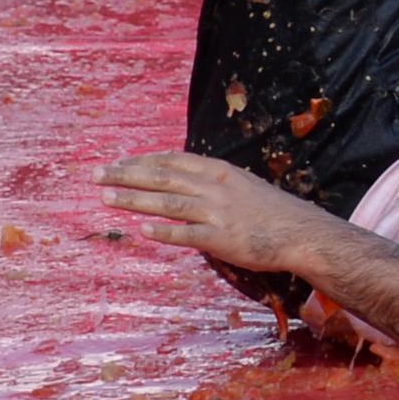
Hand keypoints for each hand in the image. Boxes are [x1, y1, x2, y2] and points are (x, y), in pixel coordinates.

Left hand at [99, 151, 333, 273]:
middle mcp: (214, 188)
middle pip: (163, 177)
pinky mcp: (221, 239)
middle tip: (97, 176)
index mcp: (218, 171)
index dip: (142, 160)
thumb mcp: (242, 185)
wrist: (300, 233)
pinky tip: (142, 230)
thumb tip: (183, 182)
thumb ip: (212, 183)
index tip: (118, 162)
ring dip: (135, 200)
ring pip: (168, 203)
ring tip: (107, 198)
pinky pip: (187, 234)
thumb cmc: (272, 211)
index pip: (173, 160)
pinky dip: (164, 232)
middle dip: (127, 175)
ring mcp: (216, 213)